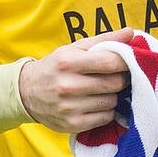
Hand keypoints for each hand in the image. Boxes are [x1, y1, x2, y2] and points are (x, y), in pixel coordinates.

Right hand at [18, 29, 134, 132]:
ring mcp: (70, 107)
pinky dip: (106, 111)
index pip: (110, 62)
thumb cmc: (57, 67)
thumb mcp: (75, 48)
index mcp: (68, 62)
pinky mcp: (72, 124)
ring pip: (111, 101)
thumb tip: (131, 32)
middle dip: (121, 79)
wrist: (27, 92)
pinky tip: (96, 103)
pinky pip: (105, 118)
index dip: (125, 62)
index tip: (128, 62)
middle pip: (114, 83)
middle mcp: (68, 85)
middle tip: (117, 76)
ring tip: (103, 90)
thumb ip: (105, 40)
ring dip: (112, 95)